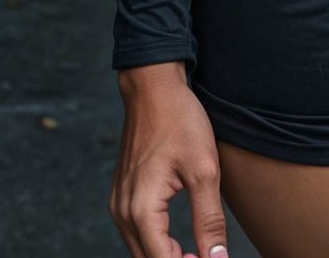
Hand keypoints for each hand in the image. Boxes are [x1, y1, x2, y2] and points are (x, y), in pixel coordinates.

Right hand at [109, 63, 230, 257]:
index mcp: (141, 209)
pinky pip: (136, 235)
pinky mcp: (121, 196)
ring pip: (140, 251)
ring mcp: (118, 204)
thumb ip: (209, 221)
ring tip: (198, 255)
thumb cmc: (180, 121)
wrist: (153, 88)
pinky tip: (179, 245)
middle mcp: (122, 213)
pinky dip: (156, 245)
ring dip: (167, 257)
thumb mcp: (204, 170)